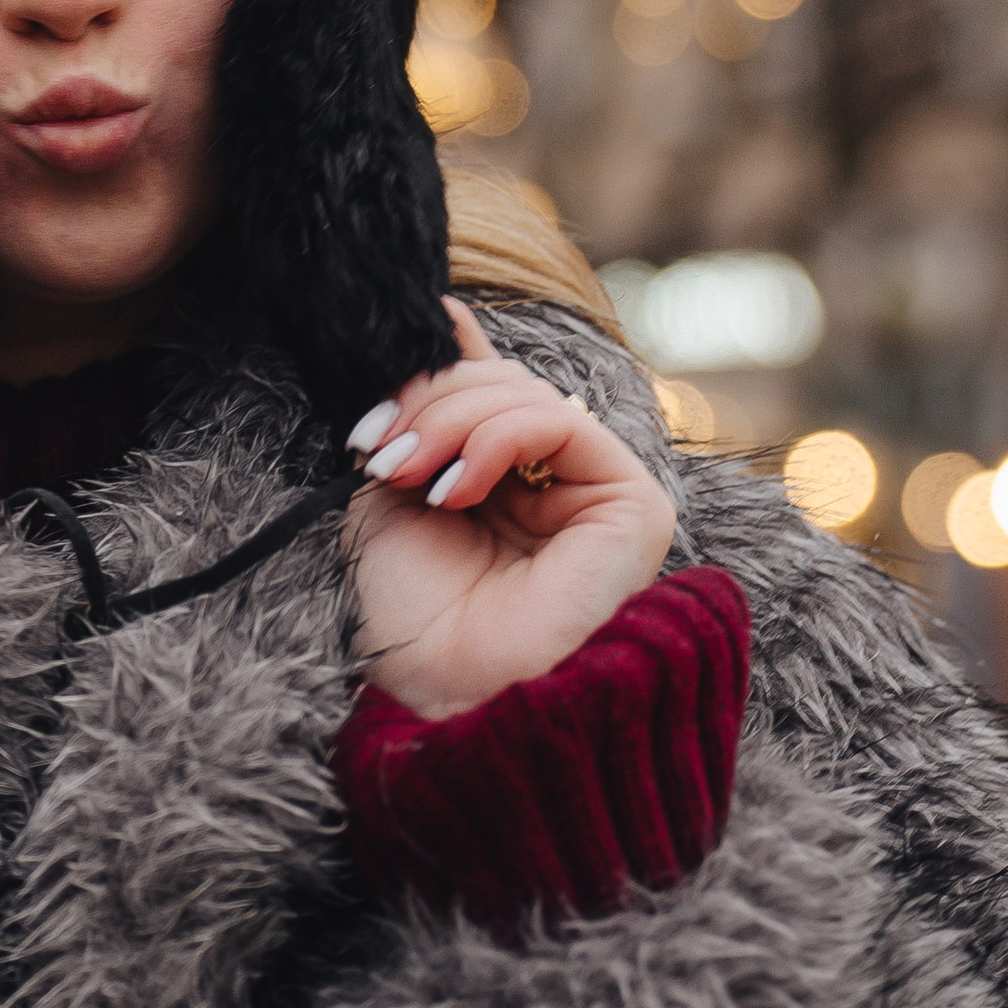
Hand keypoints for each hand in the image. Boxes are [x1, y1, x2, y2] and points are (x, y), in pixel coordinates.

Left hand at [343, 300, 674, 718]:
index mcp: (509, 479)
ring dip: (449, 419)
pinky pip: (560, 425)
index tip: (404, 330)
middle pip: (503, 383)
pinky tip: (455, 488)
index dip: (448, 358)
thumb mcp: (397, 490)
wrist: (445, 695)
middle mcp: (560, 481)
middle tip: (374, 445)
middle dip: (428, 400)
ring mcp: (600, 491)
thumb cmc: (416, 613)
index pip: (493, 386)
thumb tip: (448, 313)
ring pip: (527, 395)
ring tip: (401, 470)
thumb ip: (424, 415)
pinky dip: (494, 438)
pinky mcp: (632, 505)